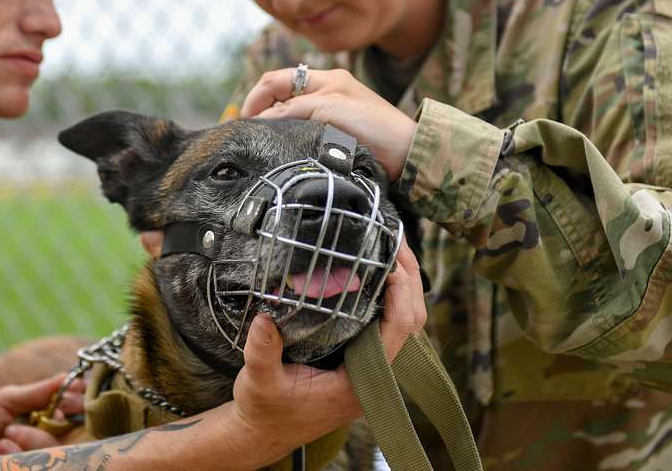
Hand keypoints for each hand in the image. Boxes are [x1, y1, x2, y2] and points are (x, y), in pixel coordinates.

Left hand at [0, 373, 85, 458]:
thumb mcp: (6, 401)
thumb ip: (36, 391)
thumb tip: (66, 377)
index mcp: (52, 413)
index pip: (80, 403)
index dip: (78, 398)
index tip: (68, 394)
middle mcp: (55, 436)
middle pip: (77, 427)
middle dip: (58, 419)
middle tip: (41, 417)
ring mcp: (48, 456)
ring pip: (57, 448)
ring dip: (32, 438)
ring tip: (6, 435)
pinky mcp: (40, 466)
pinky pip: (44, 461)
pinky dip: (21, 454)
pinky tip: (2, 450)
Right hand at [231, 240, 426, 447]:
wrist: (263, 431)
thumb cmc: (266, 410)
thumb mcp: (259, 382)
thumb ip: (262, 352)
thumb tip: (264, 318)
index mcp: (360, 383)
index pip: (397, 333)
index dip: (400, 296)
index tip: (390, 263)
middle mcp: (373, 374)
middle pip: (411, 322)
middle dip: (410, 280)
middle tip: (396, 240)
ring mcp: (370, 366)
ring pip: (404, 322)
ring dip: (403, 285)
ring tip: (391, 247)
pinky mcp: (360, 358)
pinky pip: (387, 323)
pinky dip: (389, 295)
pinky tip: (375, 272)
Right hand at [241, 67, 416, 178]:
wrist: (407, 153)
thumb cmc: (372, 125)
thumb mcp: (327, 109)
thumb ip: (291, 109)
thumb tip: (260, 120)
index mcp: (324, 79)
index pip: (277, 80)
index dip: (256, 97)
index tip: (245, 120)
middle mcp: (325, 92)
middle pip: (280, 95)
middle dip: (261, 110)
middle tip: (251, 133)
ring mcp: (330, 112)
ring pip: (289, 114)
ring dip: (274, 124)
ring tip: (265, 142)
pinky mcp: (334, 132)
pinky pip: (302, 129)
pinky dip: (288, 135)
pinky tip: (285, 147)